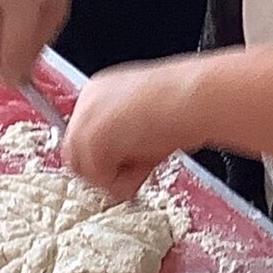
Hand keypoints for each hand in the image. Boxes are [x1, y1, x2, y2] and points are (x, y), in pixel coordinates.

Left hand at [62, 54, 207, 200]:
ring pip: (87, 172)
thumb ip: (123, 134)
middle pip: (77, 158)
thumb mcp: (146, 116)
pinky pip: (101, 180)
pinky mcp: (91, 141)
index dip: (107, 157)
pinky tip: (147, 159)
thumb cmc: (184, 105)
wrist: (196, 100)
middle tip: (139, 164)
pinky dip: (125, 180)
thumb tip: (119, 158)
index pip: (83, 138)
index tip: (127, 161)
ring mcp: (85, 122)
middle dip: (106, 170)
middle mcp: (86, 103)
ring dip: (116, 176)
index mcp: (98, 91)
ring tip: (147, 156)